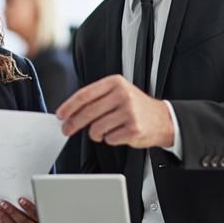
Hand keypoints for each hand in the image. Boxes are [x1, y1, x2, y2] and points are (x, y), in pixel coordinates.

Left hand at [0, 198, 41, 222]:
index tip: (20, 199)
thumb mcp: (39, 214)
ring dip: (5, 218)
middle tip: (4, 204)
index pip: (36, 215)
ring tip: (0, 209)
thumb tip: (21, 197)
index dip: (28, 207)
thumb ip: (34, 208)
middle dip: (12, 212)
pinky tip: (0, 218)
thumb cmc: (37, 222)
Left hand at [56, 75, 173, 148]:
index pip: (84, 95)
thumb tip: (69, 112)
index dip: (69, 106)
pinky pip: (109, 138)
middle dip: (73, 123)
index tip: (60, 115)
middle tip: (66, 130)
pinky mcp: (134, 129)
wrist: (163, 119)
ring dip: (94, 134)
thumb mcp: (117, 92)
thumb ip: (96, 98)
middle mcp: (122, 95)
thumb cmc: (135, 106)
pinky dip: (109, 139)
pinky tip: (117, 133)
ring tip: (102, 131)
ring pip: (96, 128)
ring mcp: (129, 112)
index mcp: (115, 83)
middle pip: (87, 112)